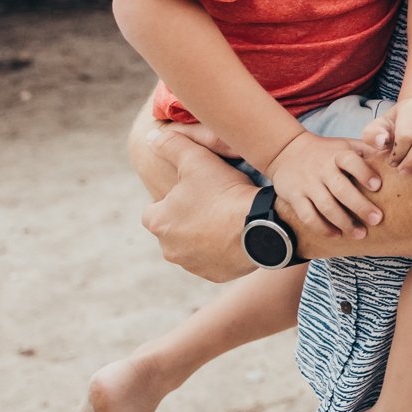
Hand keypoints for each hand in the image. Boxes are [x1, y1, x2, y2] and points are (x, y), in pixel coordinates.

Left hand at [138, 127, 265, 281]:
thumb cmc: (224, 192)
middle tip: (213, 202)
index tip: (195, 191)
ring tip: (227, 217)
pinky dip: (221, 250)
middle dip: (188, 219)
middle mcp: (169, 249)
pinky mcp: (214, 275)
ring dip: (204, 236)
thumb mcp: (196, 159)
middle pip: (174, 229)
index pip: (155, 210)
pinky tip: (237, 234)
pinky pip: (213, 261)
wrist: (260, 225)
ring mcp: (191, 265)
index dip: (174, 199)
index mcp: (158, 222)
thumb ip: (171, 145)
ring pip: (192, 247)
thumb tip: (151, 137)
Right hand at [262, 131, 384, 238]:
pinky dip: (322, 227)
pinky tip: (336, 235)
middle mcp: (322, 168)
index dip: (364, 173)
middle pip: (341, 188)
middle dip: (359, 205)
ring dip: (343, 222)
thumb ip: (369, 149)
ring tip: (360, 234)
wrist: (288, 151)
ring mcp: (307, 184)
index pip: (351, 161)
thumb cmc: (328, 152)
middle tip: (377, 220)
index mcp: (338, 154)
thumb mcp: (346, 144)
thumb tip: (396, 155)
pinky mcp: (294, 197)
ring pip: (325, 205)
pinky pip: (307, 215)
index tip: (378, 186)